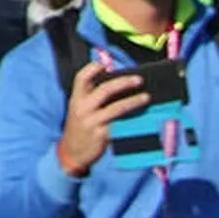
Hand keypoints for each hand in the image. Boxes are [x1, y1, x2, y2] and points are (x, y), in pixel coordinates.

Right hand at [56, 53, 147, 177]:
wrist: (72, 152)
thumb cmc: (80, 128)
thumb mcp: (79, 110)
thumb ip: (91, 98)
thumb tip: (115, 85)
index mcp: (76, 99)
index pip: (81, 78)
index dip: (92, 69)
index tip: (105, 64)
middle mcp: (83, 108)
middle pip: (104, 90)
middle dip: (123, 83)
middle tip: (138, 79)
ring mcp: (93, 122)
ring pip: (116, 108)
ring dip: (133, 101)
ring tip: (146, 97)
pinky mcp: (102, 135)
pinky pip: (120, 125)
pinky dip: (132, 120)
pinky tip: (143, 117)